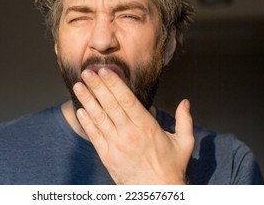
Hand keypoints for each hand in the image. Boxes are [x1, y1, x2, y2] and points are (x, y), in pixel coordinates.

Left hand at [73, 67, 193, 183]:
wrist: (156, 193)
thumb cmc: (171, 168)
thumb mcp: (184, 143)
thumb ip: (184, 120)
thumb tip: (185, 102)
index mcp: (147, 127)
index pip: (127, 100)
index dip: (114, 84)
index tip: (104, 71)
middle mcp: (129, 133)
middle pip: (110, 105)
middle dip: (97, 86)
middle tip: (86, 72)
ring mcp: (116, 145)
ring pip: (99, 118)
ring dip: (87, 101)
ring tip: (78, 86)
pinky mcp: (107, 156)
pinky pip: (94, 136)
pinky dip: (86, 122)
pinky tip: (80, 111)